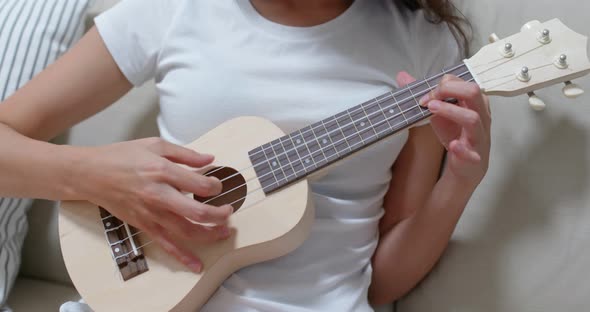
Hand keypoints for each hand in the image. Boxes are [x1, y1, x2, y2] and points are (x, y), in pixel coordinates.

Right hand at [71, 137, 232, 272]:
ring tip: (223, 232)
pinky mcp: (144, 225)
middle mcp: (158, 195)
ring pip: (185, 231)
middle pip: (196, 212)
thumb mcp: (155, 145)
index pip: (199, 185)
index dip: (216, 187)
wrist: (90, 174)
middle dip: (218, 215)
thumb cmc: (122, 156)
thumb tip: (209, 158)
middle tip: (228, 211)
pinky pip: (166, 244)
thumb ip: (185, 154)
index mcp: (162, 171)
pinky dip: (183, 256)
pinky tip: (196, 264)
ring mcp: (151, 213)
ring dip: (209, 234)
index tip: (219, 185)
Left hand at [396, 71, 490, 186]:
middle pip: (474, 92)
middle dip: (449, 90)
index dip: (442, 85)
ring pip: (472, 118)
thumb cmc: (455, 134)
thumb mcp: (438, 112)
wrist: (465, 165)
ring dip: (451, 112)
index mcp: (474, 102)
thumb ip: (424, 95)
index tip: (425, 96)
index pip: (463, 83)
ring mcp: (478, 136)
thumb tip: (402, 76)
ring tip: (431, 109)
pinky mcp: (474, 157)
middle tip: (429, 100)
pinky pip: (472, 153)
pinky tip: (453, 145)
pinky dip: (462, 149)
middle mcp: (480, 116)